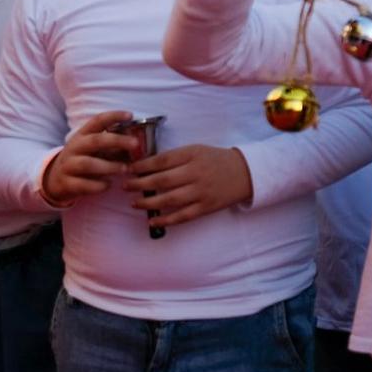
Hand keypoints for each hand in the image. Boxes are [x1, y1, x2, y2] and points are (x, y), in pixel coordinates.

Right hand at [42, 111, 138, 206]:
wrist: (55, 180)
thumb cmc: (83, 160)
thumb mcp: (94, 150)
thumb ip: (113, 147)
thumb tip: (139, 145)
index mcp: (82, 135)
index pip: (97, 121)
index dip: (113, 116)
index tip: (130, 115)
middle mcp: (74, 148)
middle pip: (95, 141)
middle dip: (117, 141)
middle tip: (135, 144)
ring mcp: (68, 165)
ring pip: (87, 164)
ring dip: (109, 166)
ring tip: (125, 169)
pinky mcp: (66, 183)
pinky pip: (82, 185)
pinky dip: (97, 185)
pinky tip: (108, 185)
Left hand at [125, 143, 253, 226]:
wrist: (245, 173)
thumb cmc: (216, 160)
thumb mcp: (197, 150)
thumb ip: (175, 157)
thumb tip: (146, 166)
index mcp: (193, 155)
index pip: (162, 161)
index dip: (142, 166)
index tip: (129, 169)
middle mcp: (196, 173)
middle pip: (162, 181)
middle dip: (139, 184)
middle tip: (125, 186)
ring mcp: (201, 192)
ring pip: (169, 200)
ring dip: (148, 203)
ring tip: (134, 203)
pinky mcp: (206, 207)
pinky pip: (182, 216)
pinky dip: (166, 221)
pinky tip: (152, 221)